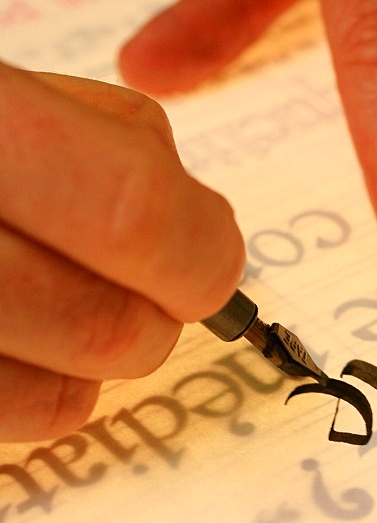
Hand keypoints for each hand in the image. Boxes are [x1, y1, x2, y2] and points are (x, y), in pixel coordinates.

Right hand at [0, 62, 243, 441]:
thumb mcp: (18, 97)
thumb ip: (120, 149)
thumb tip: (208, 239)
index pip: (132, 213)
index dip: (198, 253)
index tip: (210, 264)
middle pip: (106, 326)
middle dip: (156, 322)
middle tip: (151, 298)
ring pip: (62, 402)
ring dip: (97, 368)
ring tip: (67, 313)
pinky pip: (9, 425)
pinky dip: (37, 397)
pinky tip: (19, 347)